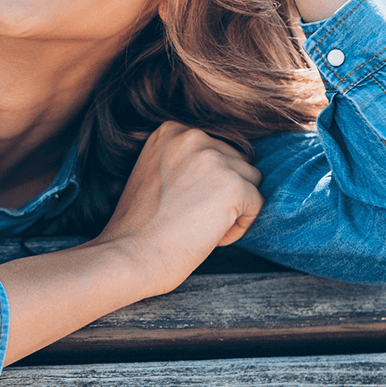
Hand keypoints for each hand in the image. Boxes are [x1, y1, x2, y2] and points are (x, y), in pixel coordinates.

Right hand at [93, 123, 263, 296]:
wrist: (129, 255)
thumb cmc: (138, 226)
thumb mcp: (153, 173)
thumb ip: (184, 161)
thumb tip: (222, 166)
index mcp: (171, 131)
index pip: (215, 150)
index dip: (205, 183)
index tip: (180, 203)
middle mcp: (193, 137)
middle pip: (236, 163)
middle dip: (221, 194)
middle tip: (189, 218)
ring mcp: (214, 160)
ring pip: (250, 183)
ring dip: (232, 209)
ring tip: (199, 227)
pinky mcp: (233, 186)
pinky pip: (257, 206)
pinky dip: (239, 227)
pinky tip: (210, 237)